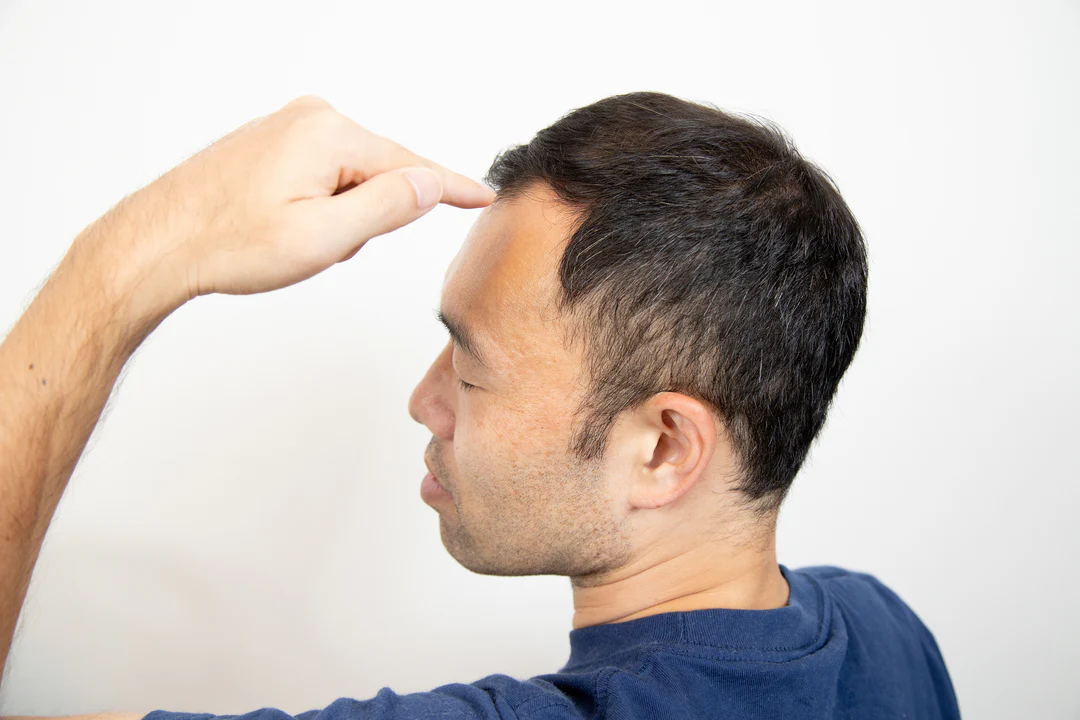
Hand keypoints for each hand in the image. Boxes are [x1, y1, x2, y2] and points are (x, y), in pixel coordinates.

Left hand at [100, 95, 493, 308]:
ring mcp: (289, 128)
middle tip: (323, 249)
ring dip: (337, 219)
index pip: (412, 165)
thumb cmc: (227, 243)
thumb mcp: (322, 237)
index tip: (486, 196)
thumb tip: (430, 183)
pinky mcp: (273, 144)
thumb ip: (386, 207)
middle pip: (379, 175)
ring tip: (290, 239)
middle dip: (365, 219)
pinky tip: (280, 228)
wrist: (156, 244)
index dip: (453, 189)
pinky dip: (316, 209)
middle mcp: (311, 119)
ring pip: (350, 182)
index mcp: (328, 134)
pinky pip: (323, 179)